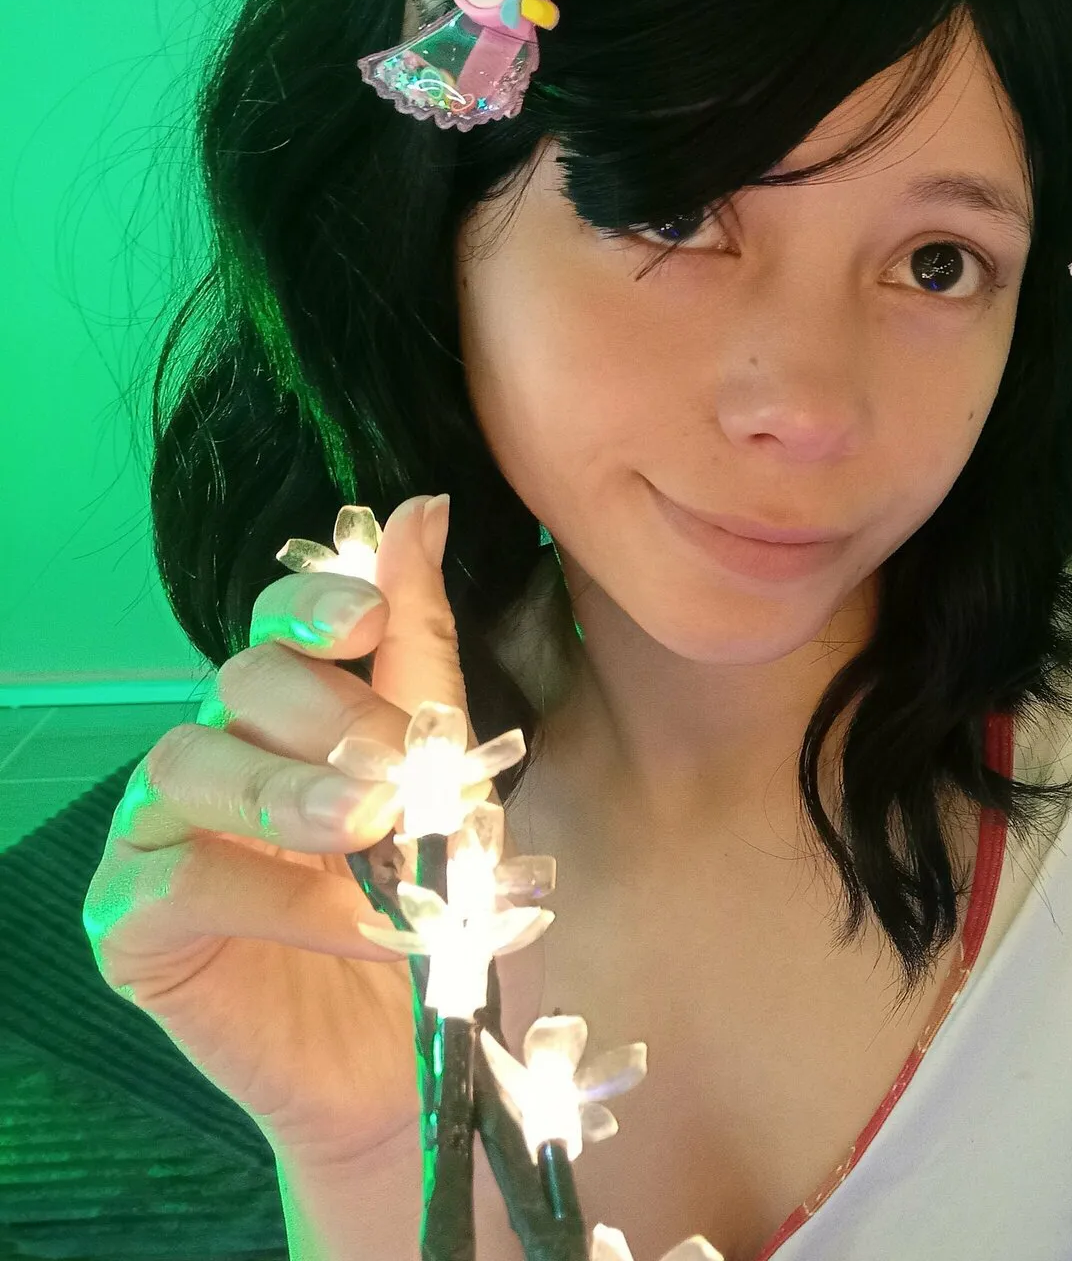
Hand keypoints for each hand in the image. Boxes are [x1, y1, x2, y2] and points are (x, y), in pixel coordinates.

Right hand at [82, 493, 474, 1170]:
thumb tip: (420, 509)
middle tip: (400, 780)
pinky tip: (342, 922)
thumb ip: (424, 656)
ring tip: (368, 834)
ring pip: (188, 761)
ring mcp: (160, 832)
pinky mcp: (130, 919)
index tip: (368, 621)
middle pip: (240, 681)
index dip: (316, 607)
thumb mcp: (447, 778)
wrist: (407, 1056)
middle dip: (330, 719)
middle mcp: (217, 752)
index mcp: (293, 714)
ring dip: (290, 794)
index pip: (281, 625)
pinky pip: (172, 875)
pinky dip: (267, 892)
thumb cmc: (426, 912)